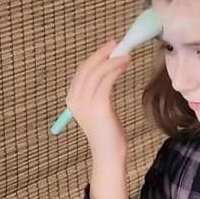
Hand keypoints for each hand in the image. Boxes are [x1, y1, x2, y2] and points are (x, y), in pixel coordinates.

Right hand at [67, 39, 131, 160]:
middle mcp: (75, 100)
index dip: (96, 57)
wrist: (109, 154)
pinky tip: (126, 64)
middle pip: (88, 67)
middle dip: (103, 53)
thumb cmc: (108, 134)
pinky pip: (107, 79)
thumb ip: (99, 93)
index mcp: (72, 100)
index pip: (82, 71)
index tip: (109, 48)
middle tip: (118, 44)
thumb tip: (109, 71)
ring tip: (127, 55)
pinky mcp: (99, 105)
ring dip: (114, 60)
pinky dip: (117, 68)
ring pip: (98, 71)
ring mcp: (85, 103)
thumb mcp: (99, 110)